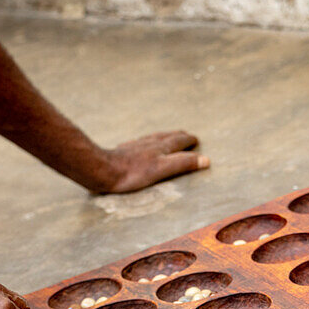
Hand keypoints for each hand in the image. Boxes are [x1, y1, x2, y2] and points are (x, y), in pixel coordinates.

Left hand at [91, 130, 209, 193]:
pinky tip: (140, 145)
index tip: (196, 139)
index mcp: (160, 147)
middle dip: (178, 136)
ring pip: (153, 138)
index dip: (188, 141)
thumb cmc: (133, 173)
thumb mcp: (163, 169)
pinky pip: (139, 144)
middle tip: (185, 135)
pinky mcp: (122, 151)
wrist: (102, 170)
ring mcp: (135, 146)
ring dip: (163, 137)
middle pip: (167, 136)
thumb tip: (206, 160)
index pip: (179, 141)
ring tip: (166, 137)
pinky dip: (146, 143)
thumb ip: (184, 164)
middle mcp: (149, 143)